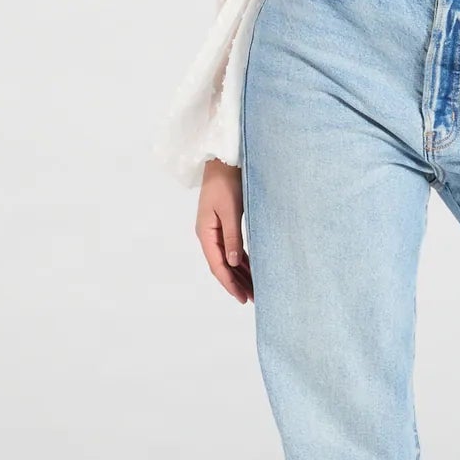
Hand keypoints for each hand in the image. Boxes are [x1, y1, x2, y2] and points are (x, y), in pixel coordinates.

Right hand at [197, 160, 252, 302]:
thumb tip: (234, 263)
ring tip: (253, 289)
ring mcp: (215, 230)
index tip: (242, 297)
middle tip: (252, 299)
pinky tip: (251, 269)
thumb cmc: (226, 183)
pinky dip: (241, 261)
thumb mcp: (231, 211)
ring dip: (239, 274)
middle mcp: (208, 235)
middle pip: (222, 266)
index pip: (218, 266)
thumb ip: (232, 237)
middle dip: (235, 283)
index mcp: (206, 233)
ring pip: (228, 259)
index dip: (229, 283)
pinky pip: (232, 249)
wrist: (223, 161)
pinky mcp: (223, 224)